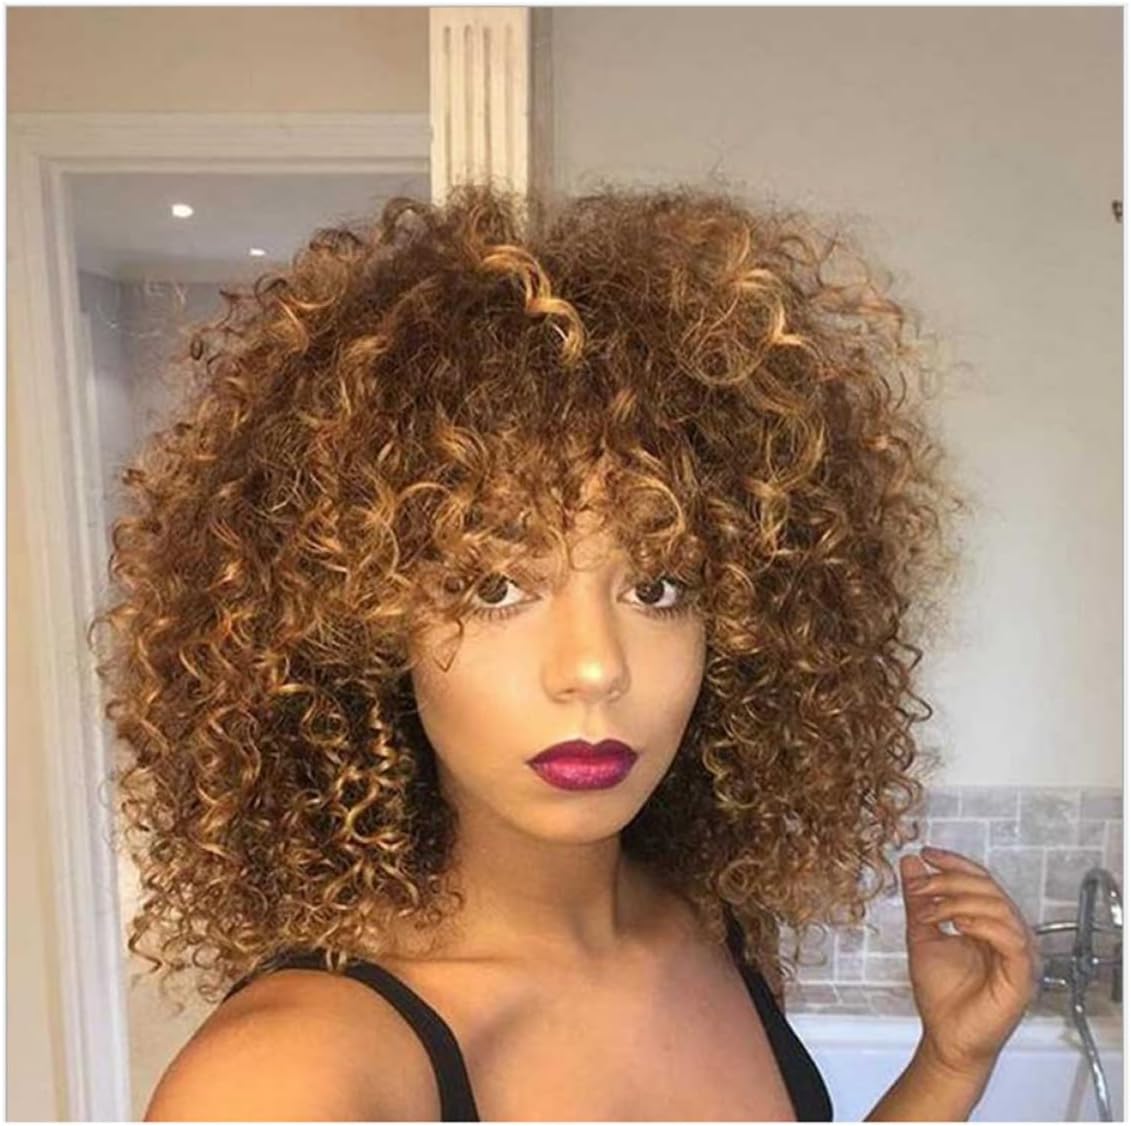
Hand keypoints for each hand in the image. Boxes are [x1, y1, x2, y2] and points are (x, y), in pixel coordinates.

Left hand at [900, 845, 1039, 1079]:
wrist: (945, 1036)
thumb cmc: (941, 993)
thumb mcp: (923, 933)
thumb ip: (919, 899)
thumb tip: (911, 863)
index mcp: (991, 923)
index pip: (981, 881)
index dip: (955, 863)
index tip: (927, 853)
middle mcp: (1010, 934)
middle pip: (989, 888)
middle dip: (950, 881)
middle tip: (920, 888)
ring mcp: (1020, 954)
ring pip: (999, 907)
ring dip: (960, 901)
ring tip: (932, 911)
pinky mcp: (1023, 975)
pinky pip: (1011, 939)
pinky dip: (984, 924)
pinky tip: (959, 925)